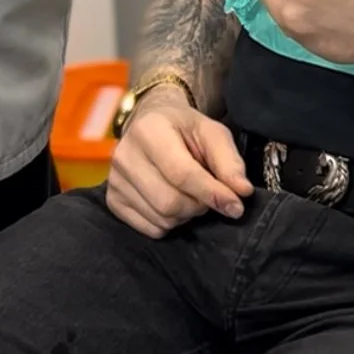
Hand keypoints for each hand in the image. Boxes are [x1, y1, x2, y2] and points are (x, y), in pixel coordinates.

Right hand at [106, 88, 253, 238]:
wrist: (151, 124)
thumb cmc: (185, 129)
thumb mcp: (212, 132)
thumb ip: (229, 161)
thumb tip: (242, 192)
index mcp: (149, 130)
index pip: (182, 173)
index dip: (212, 193)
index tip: (236, 206)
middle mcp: (124, 155)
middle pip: (170, 202)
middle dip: (199, 205)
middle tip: (209, 195)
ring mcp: (114, 180)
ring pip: (161, 218)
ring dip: (186, 216)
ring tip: (191, 196)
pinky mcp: (112, 200)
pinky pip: (149, 229)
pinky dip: (170, 224)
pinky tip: (174, 203)